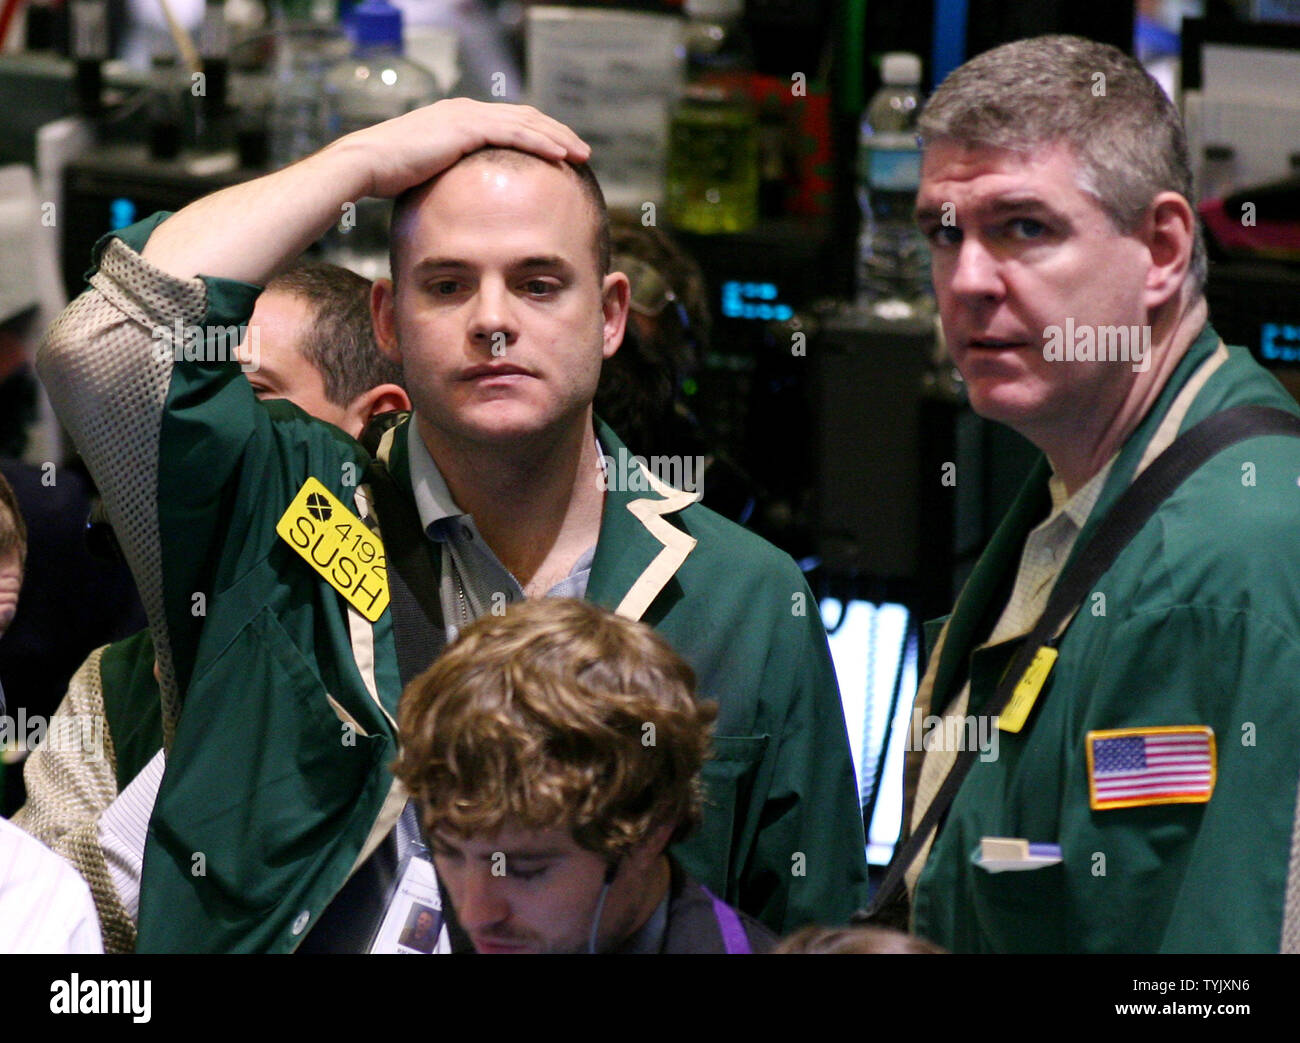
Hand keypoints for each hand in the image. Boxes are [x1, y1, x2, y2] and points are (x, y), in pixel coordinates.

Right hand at [331, 98, 590, 199]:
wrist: (366, 165)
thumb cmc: (388, 179)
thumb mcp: (428, 175)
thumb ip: (451, 178)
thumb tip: (464, 201)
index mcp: (458, 119)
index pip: (509, 123)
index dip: (538, 136)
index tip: (561, 153)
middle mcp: (466, 110)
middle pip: (525, 117)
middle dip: (556, 133)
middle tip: (582, 151)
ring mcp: (467, 115)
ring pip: (527, 122)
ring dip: (557, 138)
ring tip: (582, 154)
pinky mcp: (467, 127)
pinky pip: (516, 133)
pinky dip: (542, 143)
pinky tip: (562, 156)